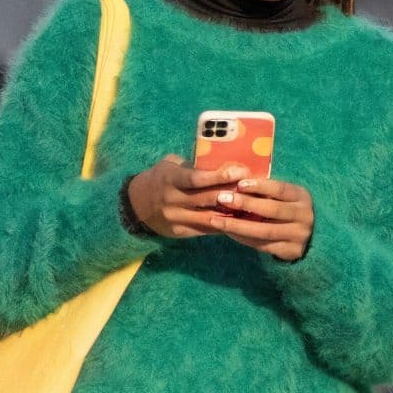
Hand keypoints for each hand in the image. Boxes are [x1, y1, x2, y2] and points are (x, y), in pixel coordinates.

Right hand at [125, 156, 248, 239]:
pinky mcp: (181, 232)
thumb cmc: (162, 178)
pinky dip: (226, 224)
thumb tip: (226, 161)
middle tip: (256, 188)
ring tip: (255, 205)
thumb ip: (193, 165)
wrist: (136, 204)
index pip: (197, 178)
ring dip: (234, 212)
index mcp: (170, 179)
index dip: (220, 176)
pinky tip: (243, 220)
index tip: (241, 171)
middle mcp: (172, 199)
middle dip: (234, 194)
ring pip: (211, 217)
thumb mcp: (171, 165)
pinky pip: (208, 230)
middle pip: (208, 199)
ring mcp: (176, 218)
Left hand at [214, 177, 313, 261]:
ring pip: (265, 231)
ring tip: (216, 220)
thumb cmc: (285, 207)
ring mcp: (300, 235)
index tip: (239, 184)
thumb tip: (233, 183)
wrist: (308, 234)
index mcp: (302, 196)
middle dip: (245, 204)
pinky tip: (228, 232)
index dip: (260, 186)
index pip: (280, 189)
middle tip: (221, 199)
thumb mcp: (280, 195)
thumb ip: (262, 191)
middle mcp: (305, 216)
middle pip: (272, 210)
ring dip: (237, 225)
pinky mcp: (292, 251)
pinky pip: (263, 245)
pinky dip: (243, 239)